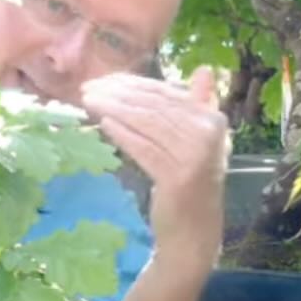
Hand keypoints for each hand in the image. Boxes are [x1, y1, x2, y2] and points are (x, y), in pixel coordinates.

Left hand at [80, 67, 227, 275]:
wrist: (193, 232)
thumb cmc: (189, 183)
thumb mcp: (196, 142)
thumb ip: (196, 106)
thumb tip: (206, 69)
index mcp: (214, 119)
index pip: (167, 94)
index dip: (134, 84)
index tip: (104, 80)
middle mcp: (209, 134)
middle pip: (154, 106)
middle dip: (117, 93)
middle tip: (87, 87)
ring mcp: (195, 156)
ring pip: (147, 123)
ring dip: (113, 108)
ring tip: (88, 100)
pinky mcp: (177, 177)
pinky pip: (144, 148)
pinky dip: (122, 133)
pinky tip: (103, 122)